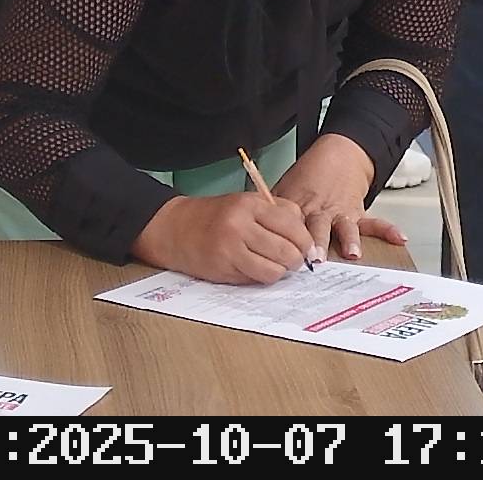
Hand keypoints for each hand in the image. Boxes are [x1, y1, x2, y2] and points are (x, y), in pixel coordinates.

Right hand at [134, 192, 316, 284]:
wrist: (174, 228)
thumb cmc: (215, 216)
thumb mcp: (246, 203)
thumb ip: (277, 214)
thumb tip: (305, 238)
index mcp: (250, 205)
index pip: (292, 225)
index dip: (306, 241)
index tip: (308, 248)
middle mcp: (240, 225)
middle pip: (287, 250)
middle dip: (297, 260)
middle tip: (295, 261)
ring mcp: (229, 249)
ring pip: (273, 270)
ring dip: (280, 272)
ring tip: (277, 266)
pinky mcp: (221, 269)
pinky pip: (254, 279)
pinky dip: (261, 277)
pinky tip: (257, 270)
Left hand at [274, 134, 407, 263]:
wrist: (339, 154)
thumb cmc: (308, 177)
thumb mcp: (284, 189)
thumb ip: (270, 212)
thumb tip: (250, 234)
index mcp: (300, 205)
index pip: (291, 225)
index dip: (287, 238)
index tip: (283, 252)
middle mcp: (321, 210)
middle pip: (317, 228)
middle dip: (317, 242)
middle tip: (315, 258)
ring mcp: (341, 212)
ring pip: (344, 227)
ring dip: (348, 240)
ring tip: (352, 253)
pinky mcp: (358, 213)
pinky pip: (374, 222)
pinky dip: (387, 230)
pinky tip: (399, 238)